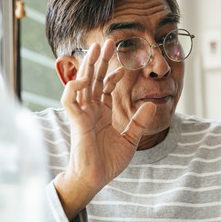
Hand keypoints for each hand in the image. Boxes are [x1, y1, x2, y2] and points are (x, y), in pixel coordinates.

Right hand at [55, 40, 155, 219]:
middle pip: (93, 79)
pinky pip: (70, 101)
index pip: (104, 87)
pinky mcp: (76, 123)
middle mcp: (90, 110)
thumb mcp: (131, 139)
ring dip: (87, 66)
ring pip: (81, 84)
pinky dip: (74, 88)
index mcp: (101, 113)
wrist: (96, 179)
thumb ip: (139, 122)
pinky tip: (84, 78)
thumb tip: (150, 104)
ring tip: (95, 49)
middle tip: (108, 42)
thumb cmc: (109, 162)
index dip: (113, 75)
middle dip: (100, 60)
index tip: (124, 66)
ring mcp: (82, 115)